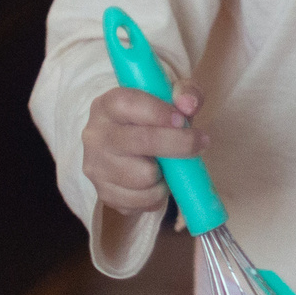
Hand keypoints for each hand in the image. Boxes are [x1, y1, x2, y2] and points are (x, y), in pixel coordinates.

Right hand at [80, 81, 204, 216]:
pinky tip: (158, 181)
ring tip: (169, 164)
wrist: (126, 142)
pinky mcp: (103, 194)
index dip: (160, 113)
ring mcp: (96, 167)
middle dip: (179, 145)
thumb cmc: (152, 115)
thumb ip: (185, 92)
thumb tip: (189, 105)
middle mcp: (95, 135)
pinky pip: (141, 202)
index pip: (129, 105)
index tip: (184, 120)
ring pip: (144, 177)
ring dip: (167, 174)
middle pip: (141, 142)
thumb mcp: (169, 95)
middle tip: (200, 143)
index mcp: (107, 105)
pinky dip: (158, 195)